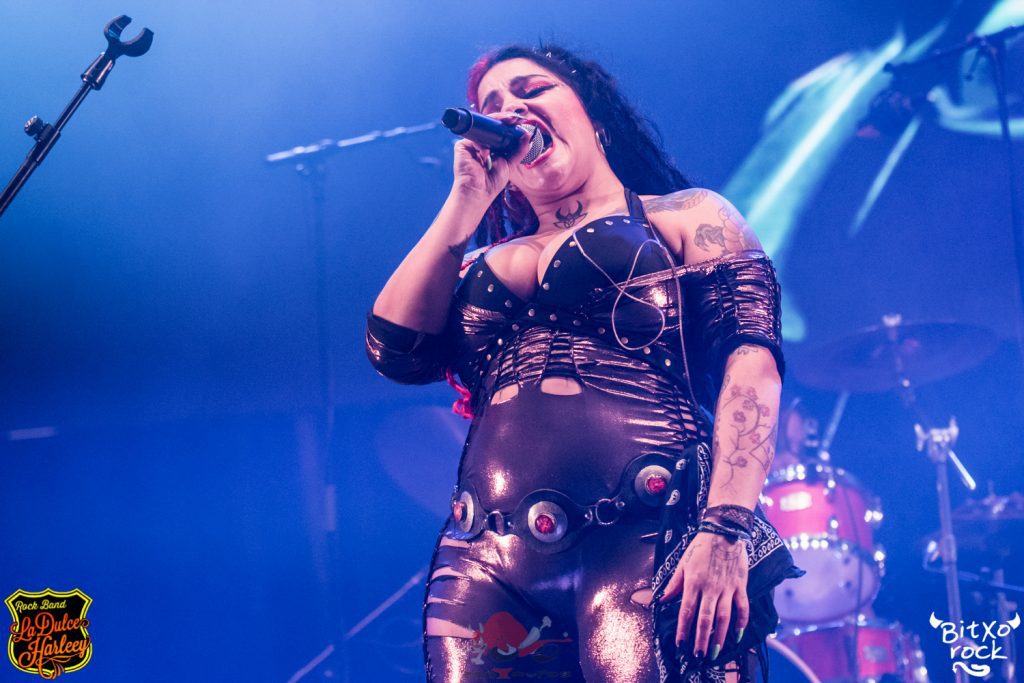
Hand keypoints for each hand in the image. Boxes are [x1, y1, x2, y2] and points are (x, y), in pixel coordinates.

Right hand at [451, 115, 533, 202]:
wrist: (478, 192)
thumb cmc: (492, 182)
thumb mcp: (510, 164)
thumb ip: (519, 150)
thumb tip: (527, 135)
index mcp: (492, 148)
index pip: (499, 131)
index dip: (508, 125)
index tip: (519, 120)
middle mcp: (481, 144)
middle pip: (491, 126)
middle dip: (503, 119)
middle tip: (514, 118)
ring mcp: (471, 145)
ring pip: (482, 128)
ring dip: (494, 124)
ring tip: (507, 123)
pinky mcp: (462, 147)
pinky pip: (472, 137)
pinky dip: (480, 143)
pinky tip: (486, 154)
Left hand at [660, 531, 749, 661]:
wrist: (724, 531)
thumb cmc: (700, 547)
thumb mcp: (683, 563)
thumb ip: (674, 583)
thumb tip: (662, 600)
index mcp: (693, 582)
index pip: (686, 611)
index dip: (683, 630)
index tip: (680, 644)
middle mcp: (710, 587)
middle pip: (705, 619)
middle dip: (701, 640)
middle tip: (698, 655)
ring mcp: (727, 587)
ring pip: (724, 617)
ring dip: (719, 636)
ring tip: (715, 652)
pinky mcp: (740, 585)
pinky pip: (742, 606)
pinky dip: (741, 622)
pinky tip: (737, 635)